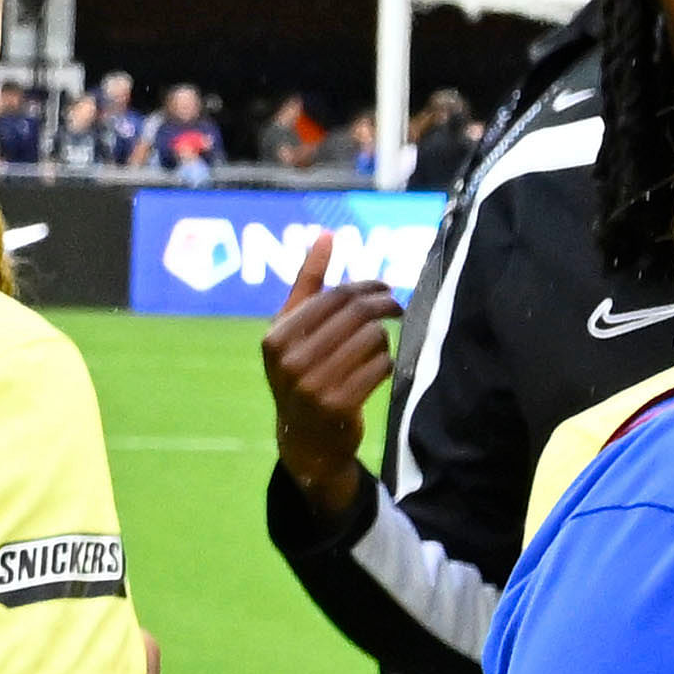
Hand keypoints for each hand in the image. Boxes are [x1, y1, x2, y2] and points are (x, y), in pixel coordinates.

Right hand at [255, 237, 396, 502]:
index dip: (368, 286)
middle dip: (384, 305)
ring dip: (384, 339)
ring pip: (372, 339)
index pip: (335, 296)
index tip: (386, 288)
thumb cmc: (301, 372)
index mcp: (276, 338)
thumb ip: (307, 283)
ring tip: (378, 346)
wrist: (304, 438)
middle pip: (356, 315)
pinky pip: (381, 366)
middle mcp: (290, 361)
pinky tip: (378, 368)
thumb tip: (325, 235)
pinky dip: (386, 363)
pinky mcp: (339, 404)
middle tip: (398, 307)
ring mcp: (312, 385)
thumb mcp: (292, 330)